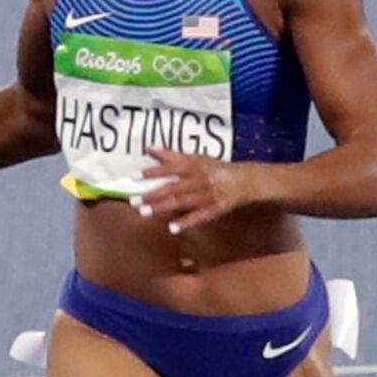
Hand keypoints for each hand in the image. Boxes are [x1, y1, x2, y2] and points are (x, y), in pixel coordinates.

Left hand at [132, 152, 269, 234]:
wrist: (243, 180)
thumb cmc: (215, 168)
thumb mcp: (195, 158)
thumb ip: (171, 155)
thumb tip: (149, 148)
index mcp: (193, 166)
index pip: (169, 168)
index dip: (151, 172)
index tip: (134, 176)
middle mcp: (198, 179)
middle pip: (172, 188)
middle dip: (152, 194)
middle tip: (133, 201)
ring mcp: (206, 195)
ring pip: (181, 202)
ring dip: (162, 208)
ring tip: (145, 213)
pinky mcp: (214, 208)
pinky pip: (199, 216)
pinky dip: (186, 222)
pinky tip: (172, 228)